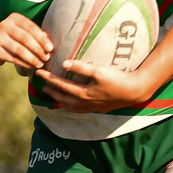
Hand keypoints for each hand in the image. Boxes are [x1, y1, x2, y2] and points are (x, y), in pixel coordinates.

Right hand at [0, 12, 51, 72]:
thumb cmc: (13, 39)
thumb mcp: (23, 32)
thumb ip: (36, 35)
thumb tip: (49, 44)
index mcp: (14, 17)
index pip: (31, 27)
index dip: (42, 38)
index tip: (51, 48)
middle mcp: (4, 25)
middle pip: (26, 38)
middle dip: (38, 49)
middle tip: (47, 57)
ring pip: (20, 50)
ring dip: (33, 58)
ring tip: (40, 64)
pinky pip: (14, 58)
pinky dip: (25, 63)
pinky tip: (32, 66)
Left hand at [37, 59, 159, 112]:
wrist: (134, 92)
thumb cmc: (117, 80)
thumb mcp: (99, 71)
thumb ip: (81, 67)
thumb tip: (64, 63)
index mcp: (82, 93)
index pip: (61, 85)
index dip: (49, 79)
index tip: (39, 73)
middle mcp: (85, 102)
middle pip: (63, 98)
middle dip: (52, 92)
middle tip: (43, 87)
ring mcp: (92, 107)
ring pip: (71, 107)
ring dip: (61, 102)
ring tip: (54, 99)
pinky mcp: (100, 108)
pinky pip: (81, 110)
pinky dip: (73, 107)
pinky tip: (74, 105)